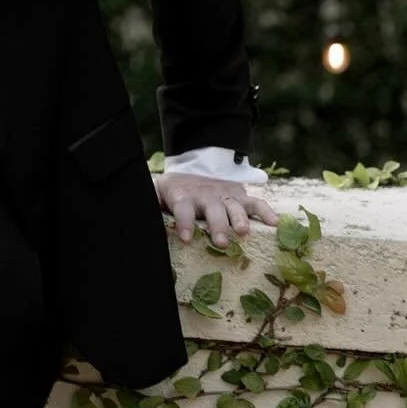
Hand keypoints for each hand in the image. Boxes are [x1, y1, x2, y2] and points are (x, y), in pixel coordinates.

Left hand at [156, 173, 276, 247]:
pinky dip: (267, 212)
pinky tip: (276, 223)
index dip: (182, 223)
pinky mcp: (241, 197)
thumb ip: (148, 198)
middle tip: (219, 241)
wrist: (197, 166)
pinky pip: (256, 203)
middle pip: (213, 211)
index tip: (183, 237)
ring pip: (235, 207)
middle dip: (216, 226)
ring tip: (244, 232)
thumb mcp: (158, 190)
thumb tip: (130, 207)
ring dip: (240, 219)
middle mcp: (207, 198)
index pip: (182, 210)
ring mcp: (226, 197)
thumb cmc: (175, 190)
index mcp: (184, 197)